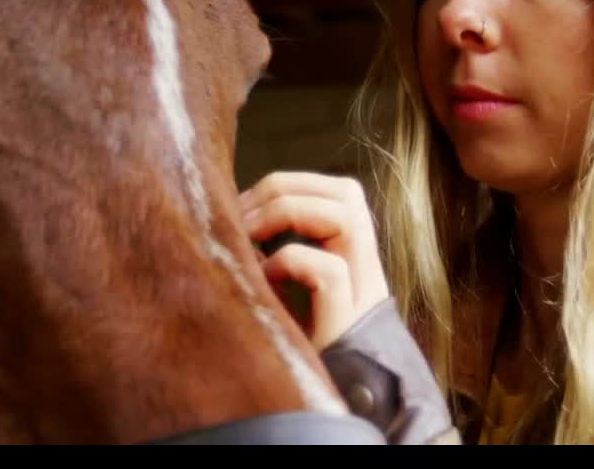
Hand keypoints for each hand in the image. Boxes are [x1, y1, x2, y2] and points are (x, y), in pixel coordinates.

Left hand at [240, 171, 389, 350]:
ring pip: (347, 215)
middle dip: (288, 188)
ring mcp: (359, 293)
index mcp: (350, 257)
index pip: (337, 190)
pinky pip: (328, 270)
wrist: (323, 410)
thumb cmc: (294, 349)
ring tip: (253, 235)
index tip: (246, 205)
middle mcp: (362, 268)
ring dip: (290, 213)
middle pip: (347, 192)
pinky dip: (289, 262)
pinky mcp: (346, 322)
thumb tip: (231, 216)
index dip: (291, 183)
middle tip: (244, 215)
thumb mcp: (283, 294)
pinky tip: (264, 279)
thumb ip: (273, 256)